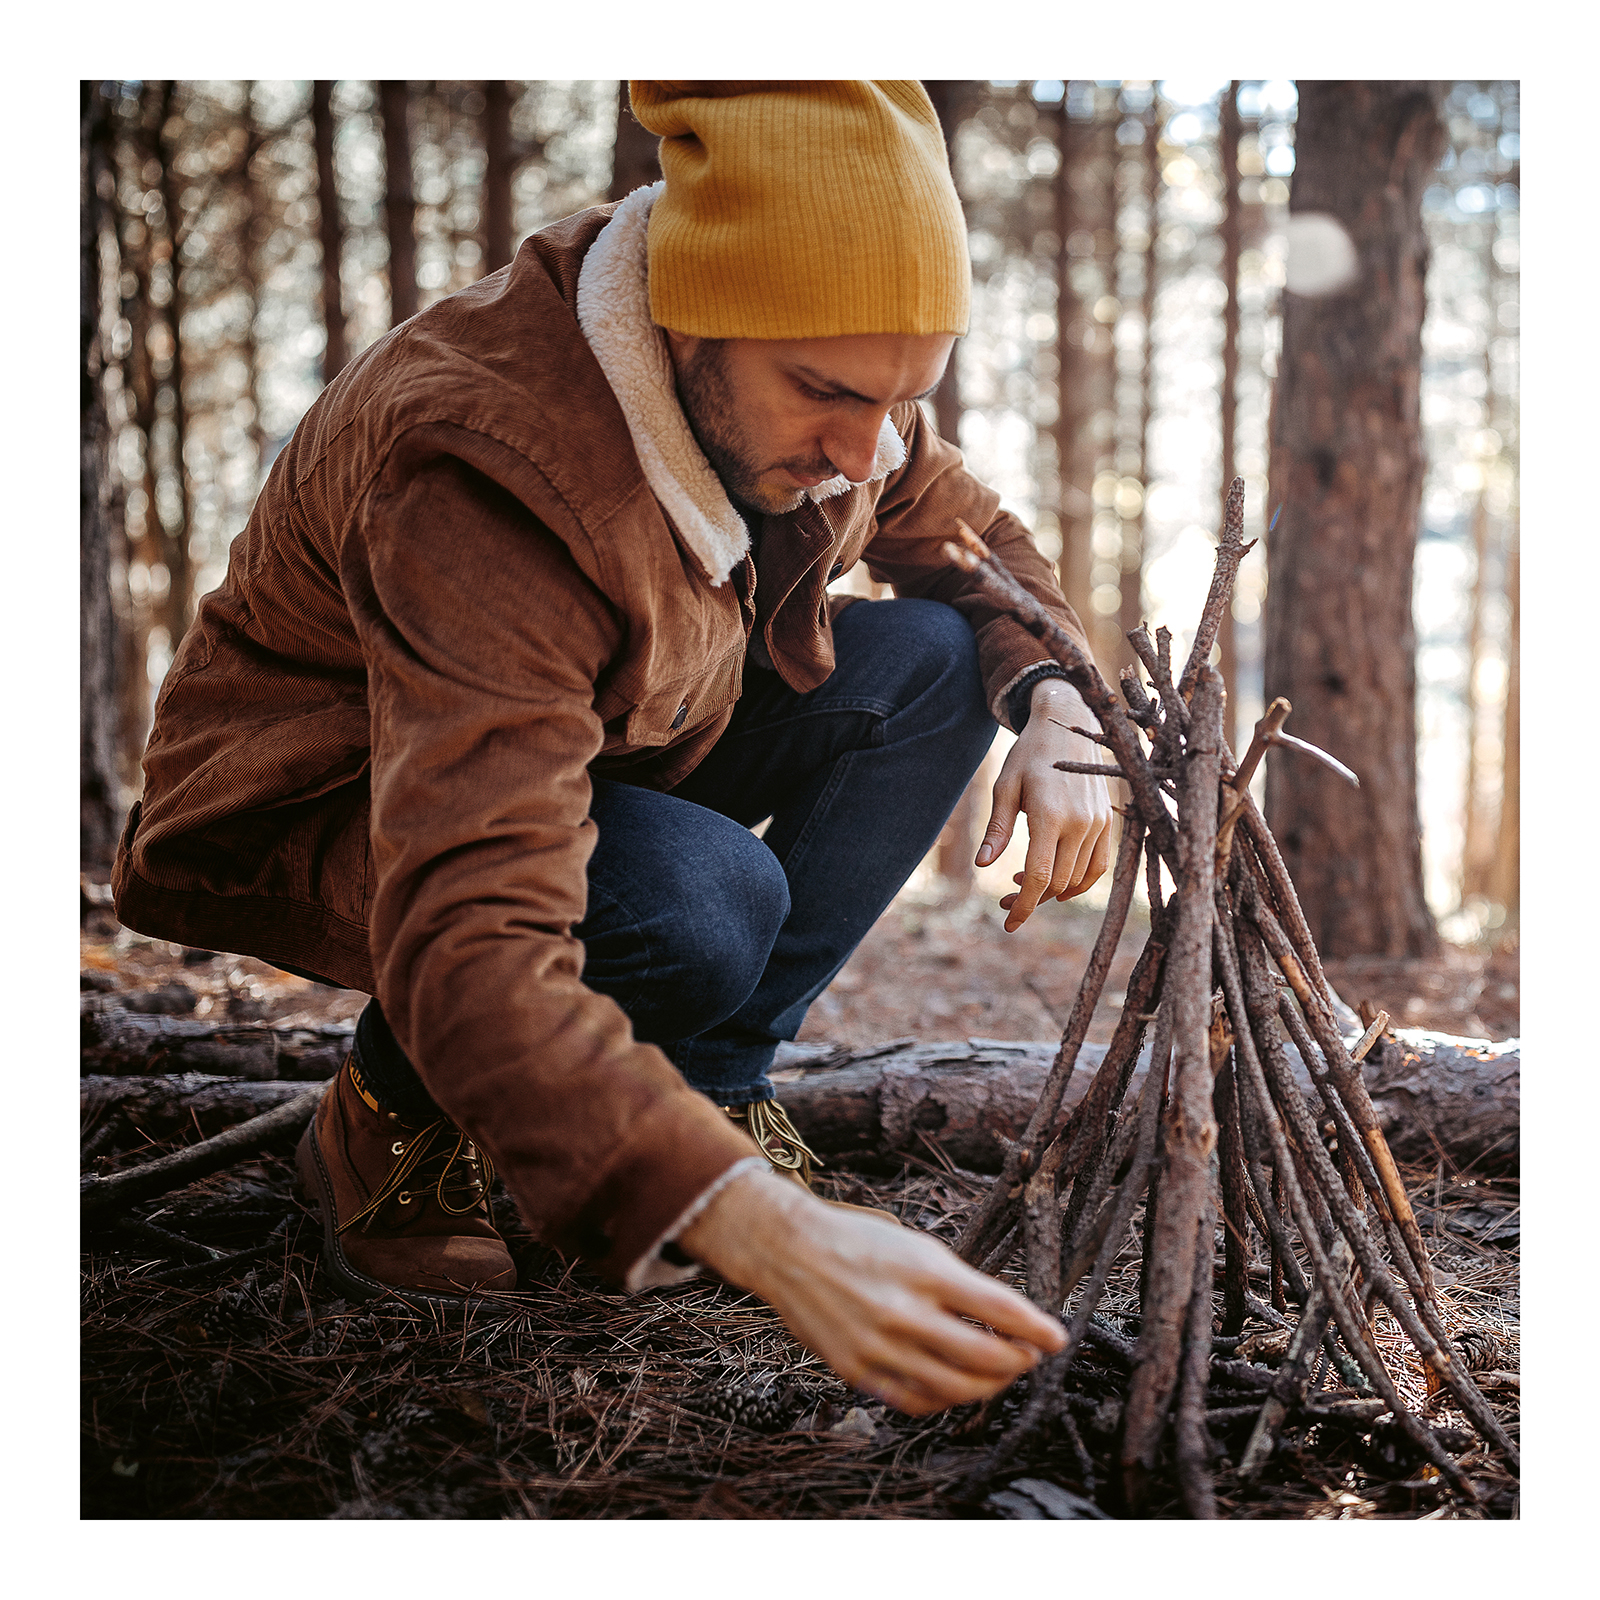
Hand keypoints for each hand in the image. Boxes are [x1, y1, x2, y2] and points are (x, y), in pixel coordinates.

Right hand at [678, 1168, 1065, 1415]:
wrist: (790, 1249)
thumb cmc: (860, 1241)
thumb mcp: (917, 1247)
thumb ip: (959, 1284)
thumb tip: (1005, 1319)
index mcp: (925, 1271)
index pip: (1000, 1309)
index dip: (1037, 1329)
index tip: (1058, 1338)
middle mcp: (905, 1312)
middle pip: (985, 1356)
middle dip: (1019, 1361)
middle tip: (1030, 1355)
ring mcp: (880, 1347)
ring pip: (955, 1388)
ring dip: (989, 1385)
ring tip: (999, 1372)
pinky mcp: (858, 1370)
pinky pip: (915, 1401)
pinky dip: (944, 1400)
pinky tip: (956, 1386)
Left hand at [975, 679, 1114, 930]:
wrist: (1068, 725)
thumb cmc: (1030, 755)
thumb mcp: (1006, 787)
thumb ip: (998, 828)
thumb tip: (983, 864)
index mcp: (1051, 815)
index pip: (1038, 876)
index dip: (1024, 906)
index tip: (1008, 924)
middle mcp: (1080, 823)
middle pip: (1056, 882)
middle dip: (1031, 899)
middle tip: (1005, 898)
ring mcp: (1098, 824)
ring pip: (1077, 878)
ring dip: (1051, 890)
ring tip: (1023, 883)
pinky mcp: (1107, 822)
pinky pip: (1098, 866)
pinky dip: (1078, 882)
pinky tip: (1055, 882)